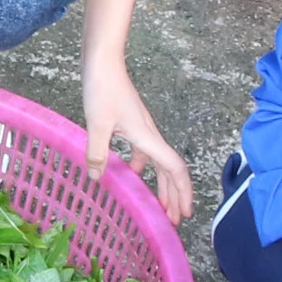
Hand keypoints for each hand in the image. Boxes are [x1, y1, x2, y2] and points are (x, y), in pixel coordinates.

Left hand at [82, 48, 193, 216]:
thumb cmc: (102, 89)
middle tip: (175, 220)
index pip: (174, 168)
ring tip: (159, 204)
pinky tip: (131, 174)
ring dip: (161, 184)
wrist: (103, 61)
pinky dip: (141, 167)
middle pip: (170, 169)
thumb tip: (97, 179)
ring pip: (158, 162)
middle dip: (175, 195)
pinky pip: (143, 151)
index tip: (185, 212)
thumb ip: (97, 153)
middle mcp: (149, 134)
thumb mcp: (96, 124)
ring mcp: (142, 128)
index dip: (182, 191)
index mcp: (147, 137)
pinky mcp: (131, 123)